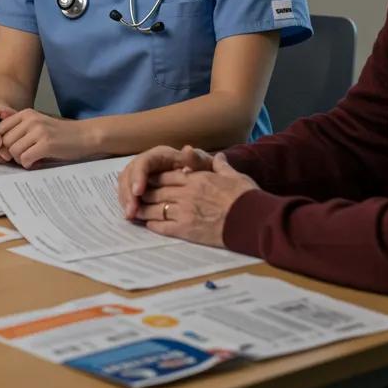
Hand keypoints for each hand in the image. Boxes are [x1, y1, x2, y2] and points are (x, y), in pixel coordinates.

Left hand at [0, 110, 93, 168]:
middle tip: (23, 157)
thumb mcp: (38, 124)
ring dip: (20, 159)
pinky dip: (28, 164)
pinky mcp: (46, 144)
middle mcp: (31, 120)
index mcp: (27, 114)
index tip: (11, 149)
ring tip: (30, 159)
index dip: (2, 141)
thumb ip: (21, 128)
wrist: (84, 136)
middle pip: (5, 141)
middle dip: (11, 153)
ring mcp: (38, 131)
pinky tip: (35, 163)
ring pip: (13, 151)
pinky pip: (25, 158)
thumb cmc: (60, 133)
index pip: (1, 128)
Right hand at [118, 145, 214, 219]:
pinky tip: (131, 215)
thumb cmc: (199, 171)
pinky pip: (127, 192)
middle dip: (128, 192)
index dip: (138, 176)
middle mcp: (146, 162)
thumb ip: (195, 160)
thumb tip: (188, 150)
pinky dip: (127, 203)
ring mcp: (139, 174)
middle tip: (131, 210)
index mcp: (159, 155)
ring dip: (125, 199)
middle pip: (129, 173)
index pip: (143, 162)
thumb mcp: (201, 165)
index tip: (139, 192)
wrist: (199, 179)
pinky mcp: (138, 185)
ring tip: (130, 216)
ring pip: (125, 183)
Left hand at [131, 153, 258, 246]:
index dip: (154, 177)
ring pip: (156, 208)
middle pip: (157, 191)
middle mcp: (186, 193)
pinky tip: (148, 224)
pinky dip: (153, 225)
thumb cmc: (246, 197)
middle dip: (144, 192)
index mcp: (196, 178)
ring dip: (143, 209)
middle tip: (134, 195)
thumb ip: (222, 166)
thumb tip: (219, 156)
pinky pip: (164, 226)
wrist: (254, 221)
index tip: (146, 179)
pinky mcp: (187, 230)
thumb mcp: (234, 176)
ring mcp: (185, 212)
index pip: (167, 175)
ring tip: (135, 211)